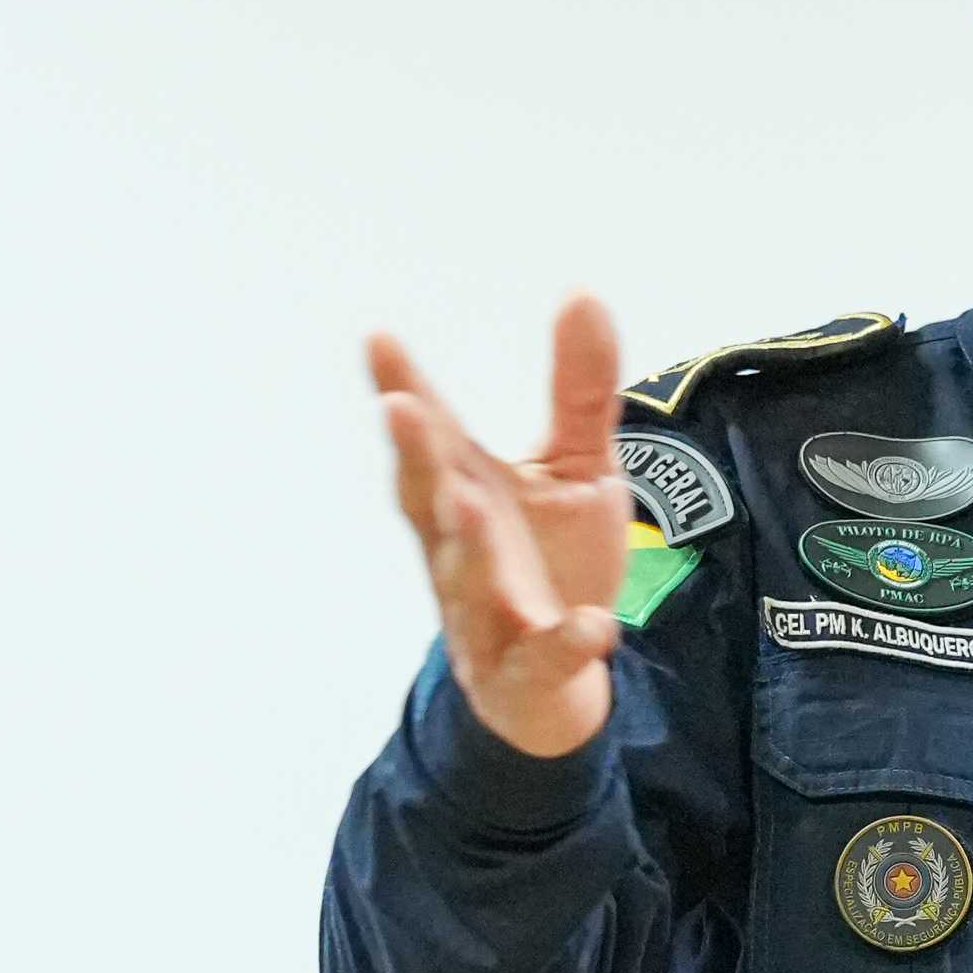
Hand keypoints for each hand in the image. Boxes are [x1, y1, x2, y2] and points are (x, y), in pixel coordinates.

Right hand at [368, 296, 630, 758]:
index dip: (401, 387)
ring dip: (463, 543)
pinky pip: (544, 658)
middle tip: (400, 408)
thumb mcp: (579, 466)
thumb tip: (581, 289)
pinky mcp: (525, 670)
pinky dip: (566, 643)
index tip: (378, 337)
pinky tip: (594, 625)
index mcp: (464, 491)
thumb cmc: (553, 559)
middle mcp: (458, 548)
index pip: (428, 434)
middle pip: (426, 500)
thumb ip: (579, 388)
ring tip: (466, 502)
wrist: (557, 683)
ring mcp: (484, 614)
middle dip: (413, 457)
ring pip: (465, 579)